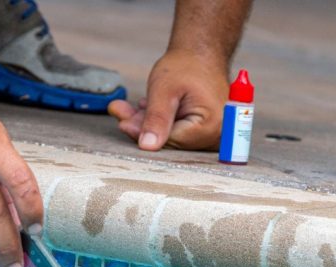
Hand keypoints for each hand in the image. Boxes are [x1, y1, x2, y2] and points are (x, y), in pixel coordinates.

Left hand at [109, 50, 229, 150]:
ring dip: (149, 122)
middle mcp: (215, 133)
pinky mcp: (205, 129)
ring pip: (172, 135)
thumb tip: (147, 146)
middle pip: (171, 140)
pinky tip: (147, 107)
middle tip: (120, 112)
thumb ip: (156, 119)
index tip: (123, 123)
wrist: (202, 51)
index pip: (170, 141)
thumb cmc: (186, 65)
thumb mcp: (164, 89)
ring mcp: (212, 132)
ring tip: (131, 107)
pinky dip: (160, 120)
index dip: (144, 133)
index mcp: (209, 126)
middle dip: (144, 127)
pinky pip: (178, 130)